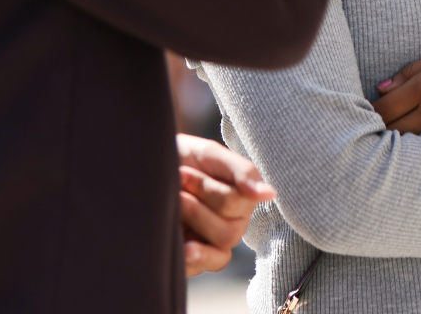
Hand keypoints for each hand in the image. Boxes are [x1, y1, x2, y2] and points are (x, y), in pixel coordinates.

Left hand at [176, 134, 275, 276]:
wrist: (149, 169)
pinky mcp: (200, 260)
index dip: (207, 187)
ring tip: (174, 201)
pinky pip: (209, 265)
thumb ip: (242, 171)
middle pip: (231, 227)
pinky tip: (184, 246)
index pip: (238, 201)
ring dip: (194, 218)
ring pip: (222, 243)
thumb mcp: (210, 155)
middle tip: (177, 182)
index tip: (185, 169)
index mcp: (243, 196)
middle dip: (198, 201)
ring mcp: (219, 243)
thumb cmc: (184, 159)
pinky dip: (196, 256)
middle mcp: (236, 222)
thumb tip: (271, 194)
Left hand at [372, 42, 420, 143]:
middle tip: (382, 125)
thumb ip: (411, 72)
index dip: (373, 112)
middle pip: (394, 132)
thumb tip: (382, 88)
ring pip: (414, 144)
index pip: (385, 108)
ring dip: (405, 140)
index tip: (373, 112)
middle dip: (385, 129)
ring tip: (403, 132)